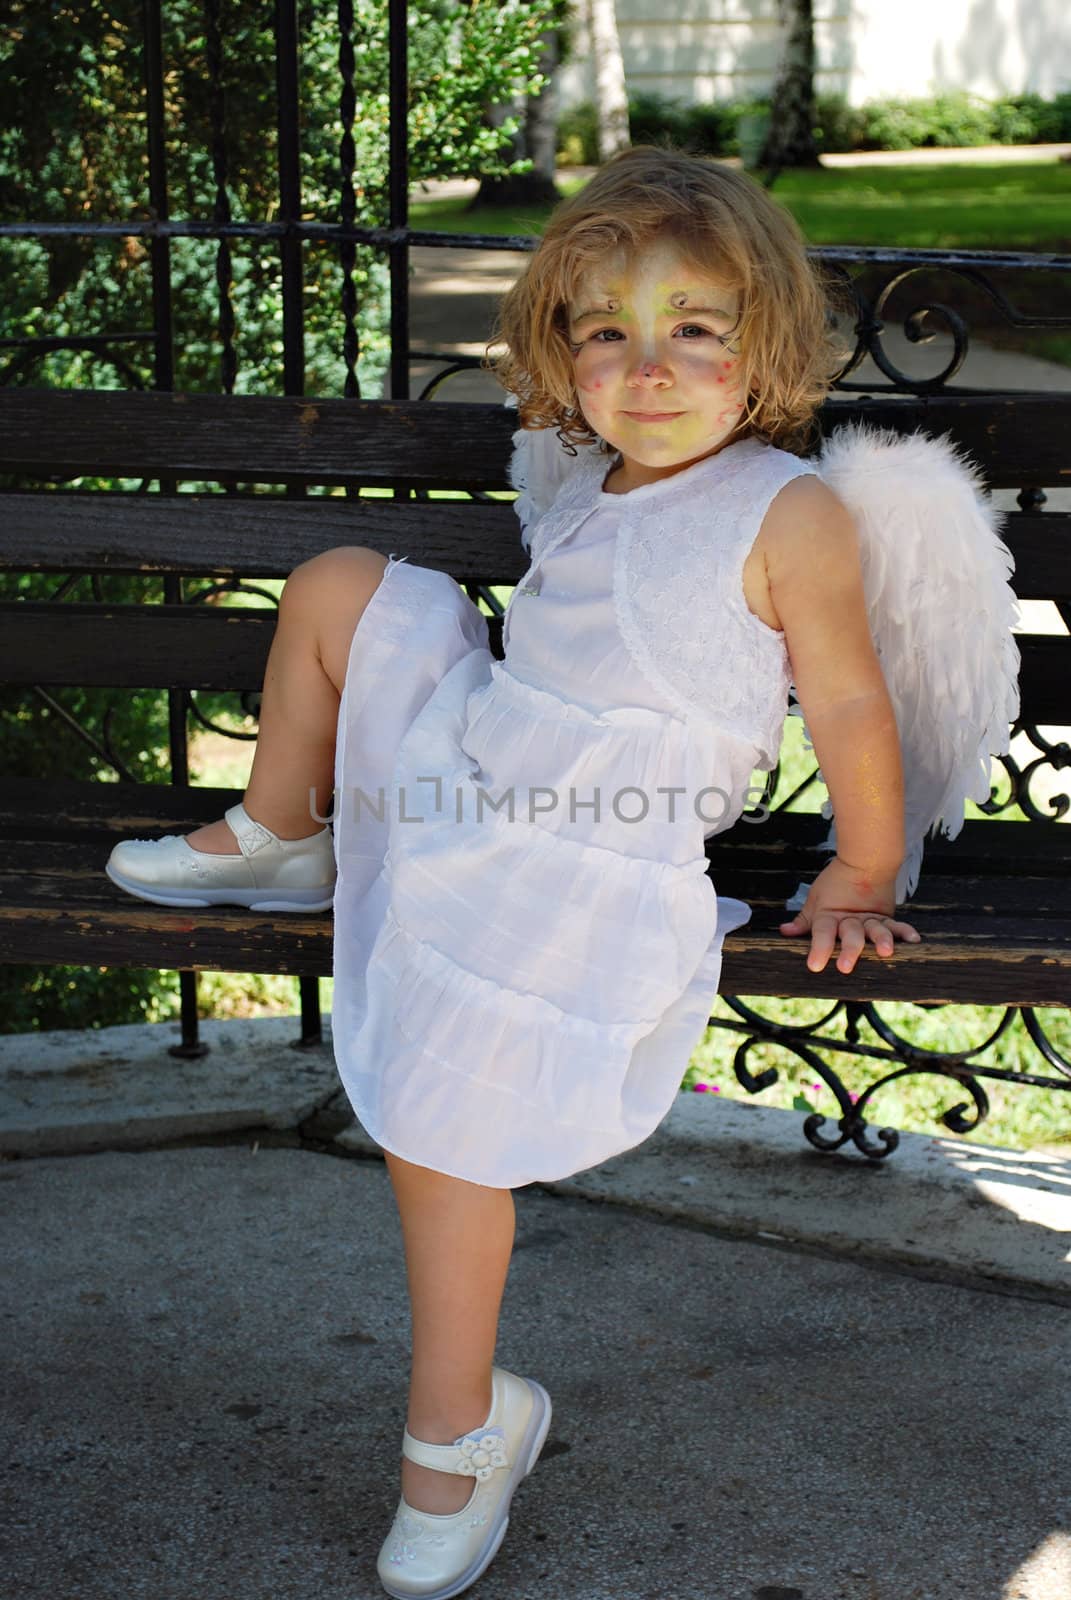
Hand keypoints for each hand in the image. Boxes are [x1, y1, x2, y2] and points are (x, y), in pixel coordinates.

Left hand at [778, 856, 922, 974]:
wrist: (865, 860)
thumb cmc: (836, 883)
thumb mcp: (815, 899)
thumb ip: (803, 920)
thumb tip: (785, 932)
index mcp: (830, 916)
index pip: (822, 932)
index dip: (818, 948)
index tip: (815, 966)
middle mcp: (851, 919)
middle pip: (850, 934)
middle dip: (849, 950)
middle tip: (845, 965)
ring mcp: (871, 918)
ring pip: (876, 930)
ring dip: (881, 940)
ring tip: (885, 952)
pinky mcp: (886, 916)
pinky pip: (897, 924)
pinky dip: (906, 931)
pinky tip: (914, 939)